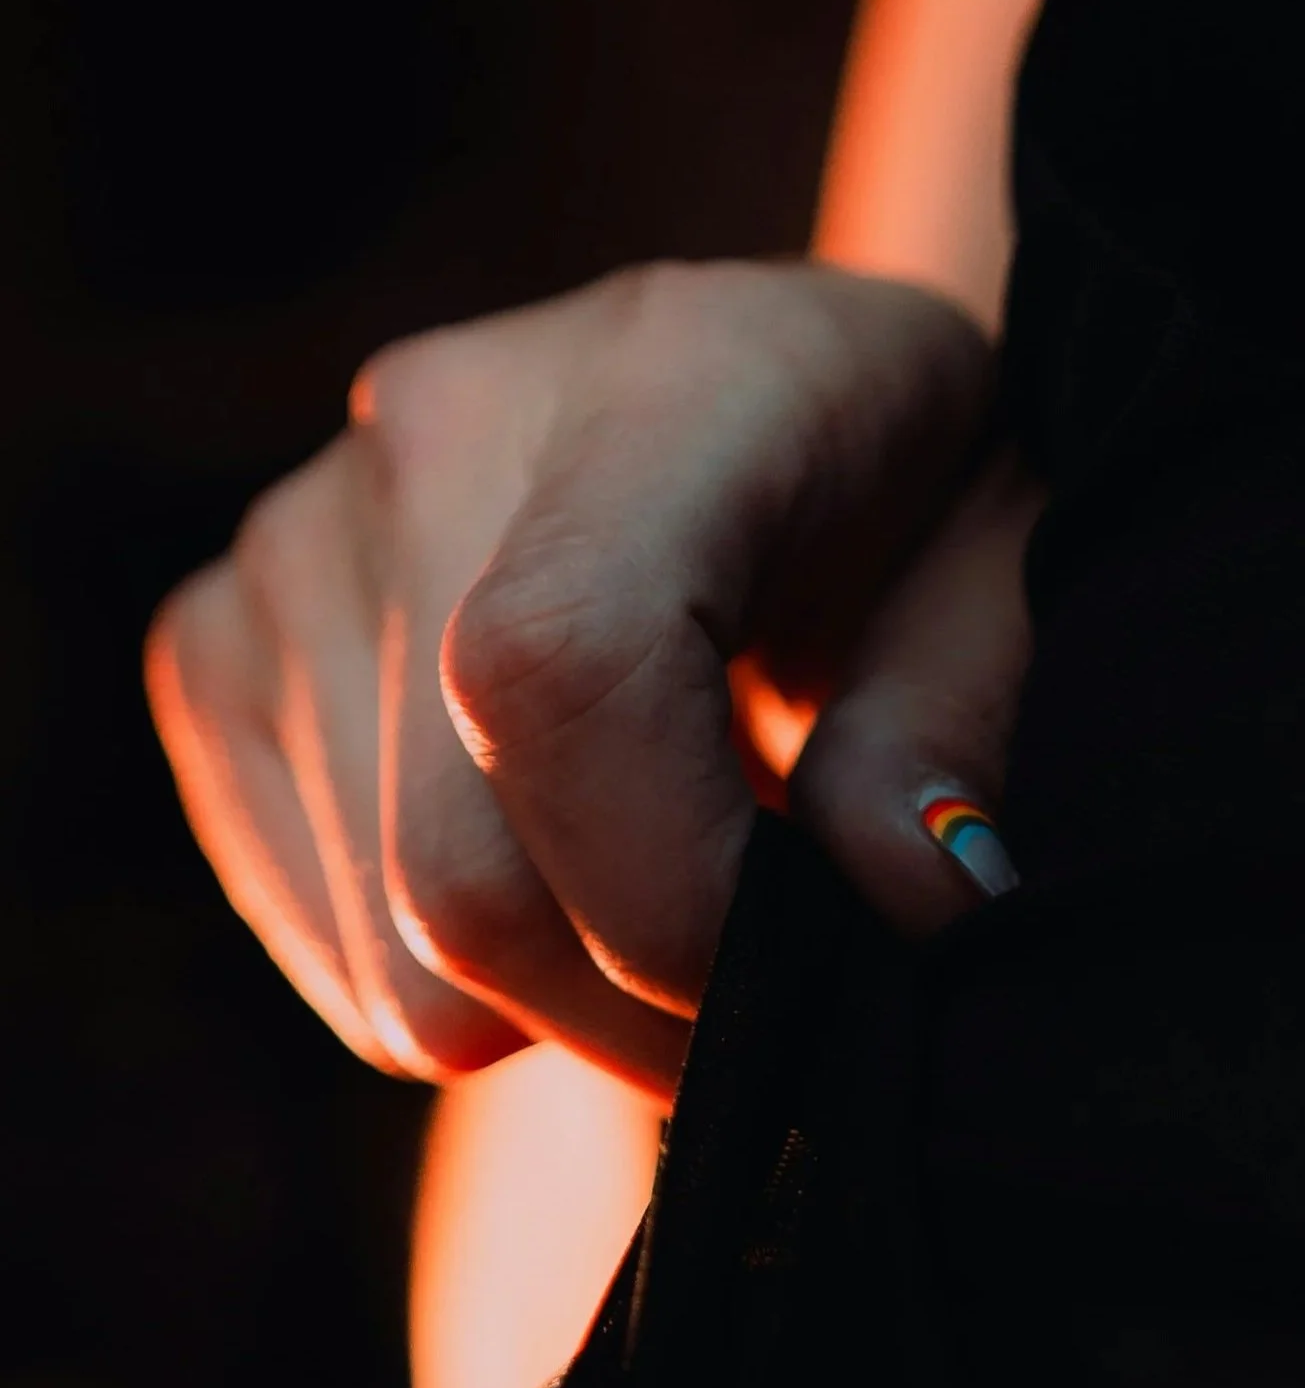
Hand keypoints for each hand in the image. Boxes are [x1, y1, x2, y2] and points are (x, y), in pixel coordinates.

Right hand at [148, 259, 1039, 1102]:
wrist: (754, 402)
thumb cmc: (905, 499)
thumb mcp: (1009, 571)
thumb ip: (960, 721)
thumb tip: (905, 898)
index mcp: (669, 375)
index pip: (562, 667)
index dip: (674, 896)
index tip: (802, 954)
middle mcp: (436, 430)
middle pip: (460, 871)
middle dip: (640, 1012)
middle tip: (763, 992)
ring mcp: (295, 534)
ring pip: (390, 950)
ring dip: (558, 1007)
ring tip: (671, 889)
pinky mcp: (213, 639)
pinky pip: (319, 939)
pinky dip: (450, 980)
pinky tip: (556, 871)